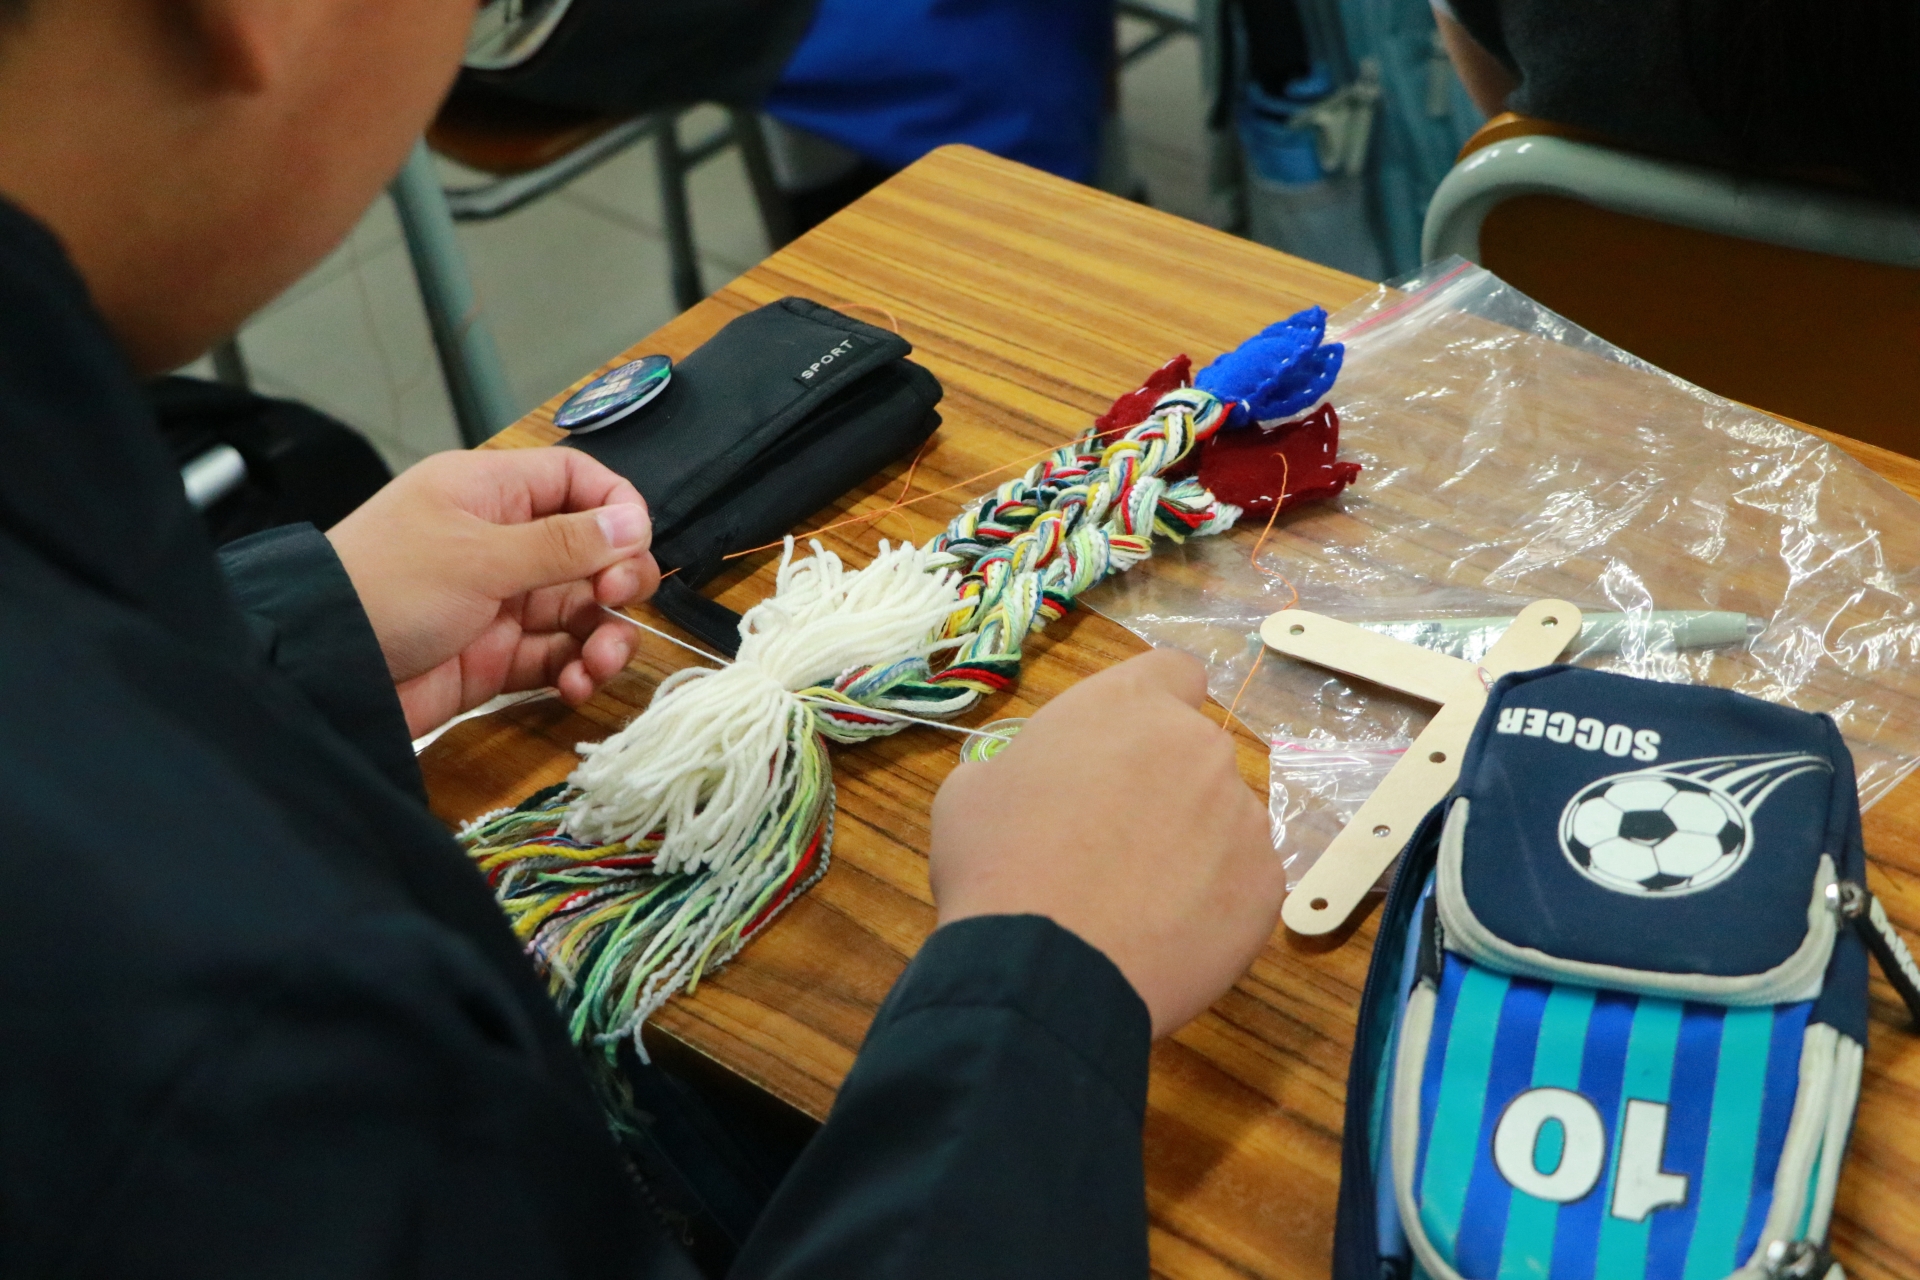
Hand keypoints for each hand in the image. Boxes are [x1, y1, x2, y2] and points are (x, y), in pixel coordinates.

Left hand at [326, 449, 660, 737]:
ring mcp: (501, 602)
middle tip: (616, 601)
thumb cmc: (385, 586)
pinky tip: (576, 684)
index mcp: (491, 494)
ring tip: (597, 661)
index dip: (615, 506)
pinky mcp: (497, 657)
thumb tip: (633, 522)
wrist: (319, 669)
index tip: (634, 541)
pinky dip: (576, 670)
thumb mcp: (478, 556)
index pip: (576, 480)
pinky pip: (557, 657)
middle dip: (618, 579)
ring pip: (581, 611)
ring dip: (604, 635)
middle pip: (591, 551)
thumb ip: (562, 544)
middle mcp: (502, 542)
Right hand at [929, 649, 1283, 1037]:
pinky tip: (1166, 932)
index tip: (1126, 747)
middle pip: (1196, 750)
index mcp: (1131, 705)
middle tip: (1116, 837)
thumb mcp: (975, 789)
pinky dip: (1213, 898)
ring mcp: (1243, 815)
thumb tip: (1037, 784)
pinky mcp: (1266, 882)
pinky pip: (1242, 877)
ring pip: (1224, 816)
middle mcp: (1200, 746)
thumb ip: (1028, 763)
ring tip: (1139, 898)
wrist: (1047, 967)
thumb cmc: (998, 864)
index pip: (1174, 671)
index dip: (1152, 705)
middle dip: (1166, 783)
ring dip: (1192, 841)